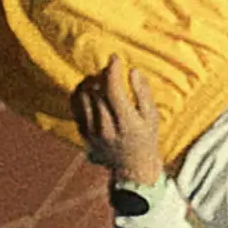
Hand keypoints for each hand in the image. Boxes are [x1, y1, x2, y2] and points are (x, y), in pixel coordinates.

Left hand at [73, 60, 170, 188]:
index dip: (112, 70)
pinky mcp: (83, 135)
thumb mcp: (152, 117)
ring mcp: (92, 133)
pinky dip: (80, 94)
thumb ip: (143, 93)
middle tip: (111, 70)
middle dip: (103, 75)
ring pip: (83, 97)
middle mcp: (106, 128)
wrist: (133, 169)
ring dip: (90, 83)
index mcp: (126, 123)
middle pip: (97, 91)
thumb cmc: (146, 139)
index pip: (113, 90)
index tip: (115, 58)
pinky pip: (75, 107)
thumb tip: (133, 71)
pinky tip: (90, 91)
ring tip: (100, 81)